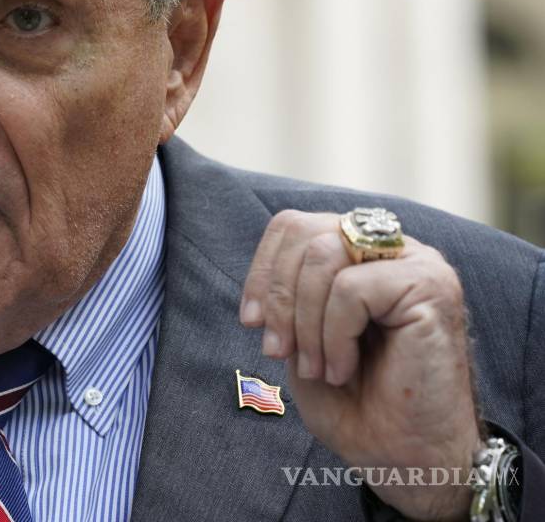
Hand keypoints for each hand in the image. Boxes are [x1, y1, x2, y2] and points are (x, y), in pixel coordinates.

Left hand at [240, 209, 481, 520]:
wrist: (398, 456)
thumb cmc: (351, 402)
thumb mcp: (299, 338)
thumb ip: (287, 292)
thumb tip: (267, 273)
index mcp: (359, 252)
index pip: (293, 225)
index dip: (263, 270)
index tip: (251, 322)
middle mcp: (389, 247)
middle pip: (304, 232)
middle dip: (278, 297)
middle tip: (279, 351)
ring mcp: (415, 261)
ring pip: (323, 256)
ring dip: (304, 321)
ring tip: (317, 368)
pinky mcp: (430, 285)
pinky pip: (351, 289)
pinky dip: (334, 335)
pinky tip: (344, 369)